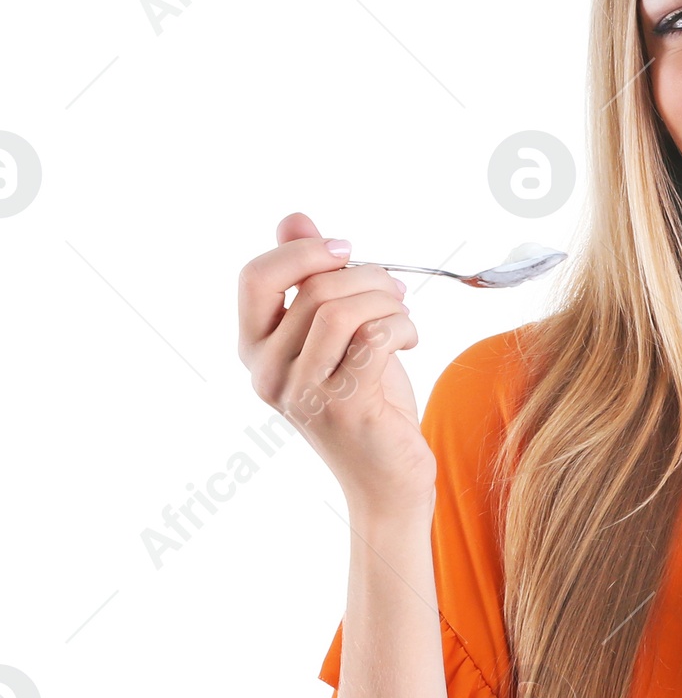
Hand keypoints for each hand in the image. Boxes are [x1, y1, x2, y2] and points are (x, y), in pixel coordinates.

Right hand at [238, 212, 434, 517]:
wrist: (387, 477)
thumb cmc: (365, 402)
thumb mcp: (336, 335)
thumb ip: (309, 280)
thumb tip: (293, 219)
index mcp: (255, 349)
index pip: (256, 276)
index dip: (304, 251)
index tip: (347, 250)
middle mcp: (267, 372)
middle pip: (313, 289)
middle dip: (367, 277)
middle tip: (396, 290)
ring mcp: (302, 392)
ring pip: (343, 309)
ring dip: (387, 301)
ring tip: (404, 316)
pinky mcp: (343, 406)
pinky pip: (374, 336)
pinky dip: (401, 326)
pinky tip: (409, 339)